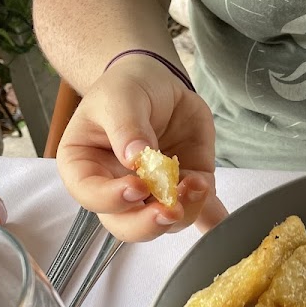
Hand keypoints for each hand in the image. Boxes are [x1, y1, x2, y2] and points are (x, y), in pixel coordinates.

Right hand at [56, 59, 227, 241]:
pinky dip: (210, 217)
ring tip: (198, 185)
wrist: (157, 81)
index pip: (90, 196)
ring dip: (184, 212)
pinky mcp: (184, 187)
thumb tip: (135, 158)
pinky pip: (198, 210)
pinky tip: (219, 221)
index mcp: (86, 168)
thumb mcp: (119, 97)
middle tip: (170, 209)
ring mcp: (153, 193)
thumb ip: (126, 126)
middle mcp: (116, 189)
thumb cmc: (125, 88)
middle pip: (125, 225)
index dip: (111, 199)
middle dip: (148, 223)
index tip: (136, 186)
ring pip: (164, 222)